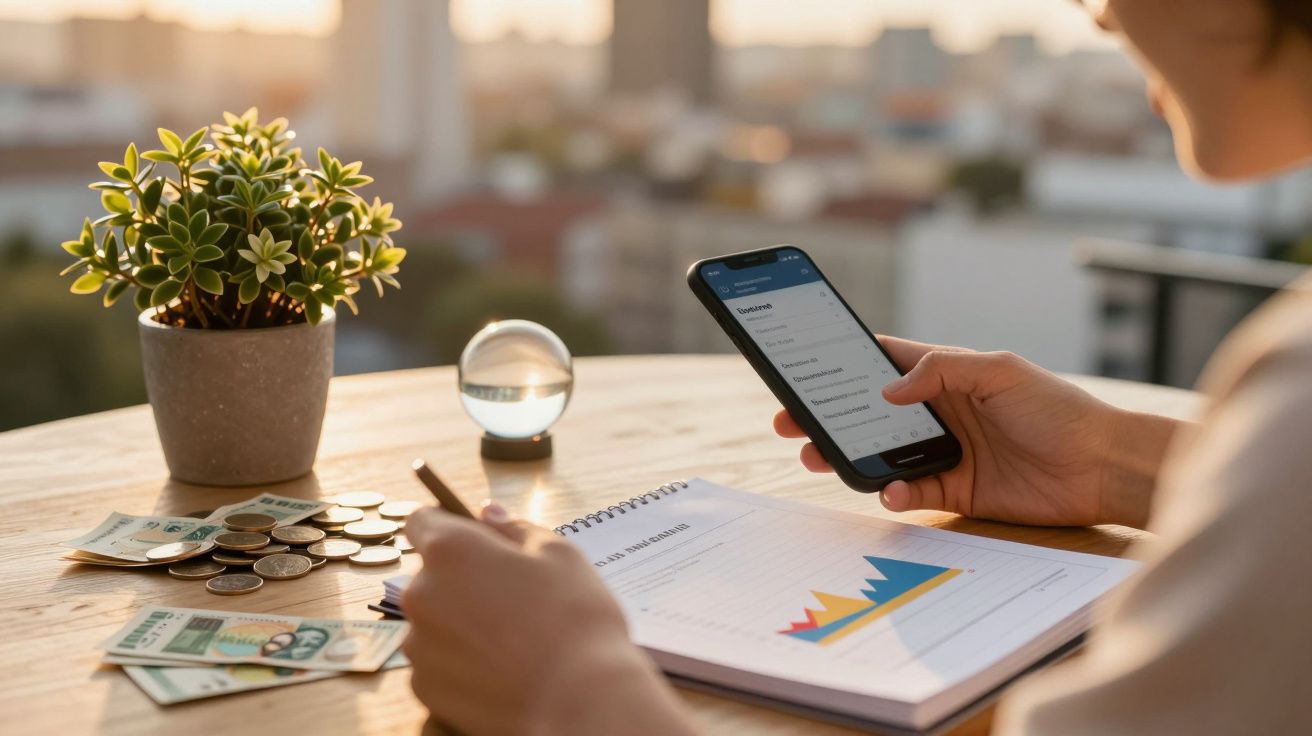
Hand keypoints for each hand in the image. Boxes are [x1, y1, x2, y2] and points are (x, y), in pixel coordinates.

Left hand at [402, 504, 695, 735]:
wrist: (579, 701)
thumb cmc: (575, 619)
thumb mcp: (560, 553)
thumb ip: (514, 527)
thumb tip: (488, 514)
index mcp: (450, 550)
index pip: (422, 521)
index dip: (449, 525)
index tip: (476, 540)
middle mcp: (421, 593)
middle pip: (431, 574)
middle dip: (463, 577)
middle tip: (513, 595)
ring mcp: (418, 644)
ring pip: (436, 619)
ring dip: (461, 620)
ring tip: (513, 638)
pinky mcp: (425, 687)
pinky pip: (438, 661)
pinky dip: (462, 661)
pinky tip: (503, 668)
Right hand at [774, 336, 1176, 527]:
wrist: (1102, 468)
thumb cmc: (1058, 409)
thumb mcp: (1000, 371)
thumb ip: (942, 369)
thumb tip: (888, 388)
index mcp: (945, 375)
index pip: (883, 363)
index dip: (843, 364)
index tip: (804, 366)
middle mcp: (938, 413)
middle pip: (867, 414)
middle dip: (826, 417)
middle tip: (791, 423)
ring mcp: (944, 453)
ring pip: (880, 455)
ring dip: (847, 456)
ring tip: (819, 457)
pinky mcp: (955, 492)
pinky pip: (910, 493)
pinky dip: (894, 493)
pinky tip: (891, 490)